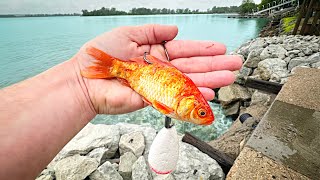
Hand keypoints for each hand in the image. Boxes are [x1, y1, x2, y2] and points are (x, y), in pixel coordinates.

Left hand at [74, 24, 241, 114]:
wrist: (86, 79)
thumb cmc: (101, 54)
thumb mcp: (128, 33)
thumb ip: (152, 31)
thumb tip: (175, 29)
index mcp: (155, 52)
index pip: (185, 50)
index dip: (203, 49)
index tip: (221, 48)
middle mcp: (161, 69)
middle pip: (192, 66)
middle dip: (215, 65)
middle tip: (235, 64)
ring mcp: (159, 85)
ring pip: (189, 82)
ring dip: (210, 80)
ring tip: (229, 78)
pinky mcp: (154, 99)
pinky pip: (177, 98)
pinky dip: (193, 97)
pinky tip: (208, 94)